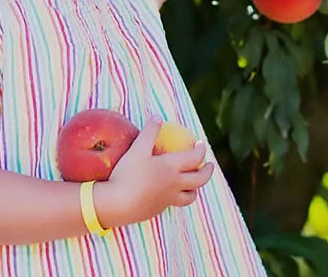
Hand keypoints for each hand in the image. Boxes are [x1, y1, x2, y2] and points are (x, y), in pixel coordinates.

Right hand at [94, 118, 214, 227]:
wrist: (117, 204)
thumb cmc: (128, 174)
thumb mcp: (137, 149)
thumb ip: (149, 132)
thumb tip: (158, 117)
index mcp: (172, 167)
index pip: (195, 158)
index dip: (201, 150)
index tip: (201, 144)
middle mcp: (175, 184)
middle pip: (200, 179)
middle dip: (207, 171)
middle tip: (210, 165)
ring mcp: (168, 199)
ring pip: (190, 196)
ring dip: (195, 188)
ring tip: (194, 184)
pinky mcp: (158, 209)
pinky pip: (175, 203)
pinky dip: (178, 196)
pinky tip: (170, 193)